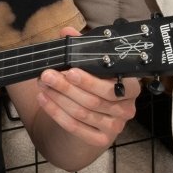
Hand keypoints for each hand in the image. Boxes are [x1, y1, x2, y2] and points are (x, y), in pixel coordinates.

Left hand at [34, 28, 138, 153]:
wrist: (95, 114)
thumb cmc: (96, 83)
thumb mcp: (92, 65)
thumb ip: (81, 48)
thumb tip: (66, 32)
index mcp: (130, 87)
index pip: (114, 86)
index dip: (91, 80)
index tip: (70, 70)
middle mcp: (126, 109)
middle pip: (94, 100)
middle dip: (67, 87)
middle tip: (47, 75)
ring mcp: (114, 127)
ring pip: (83, 113)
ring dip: (58, 98)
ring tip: (42, 85)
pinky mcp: (100, 140)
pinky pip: (75, 127)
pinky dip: (57, 113)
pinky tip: (44, 99)